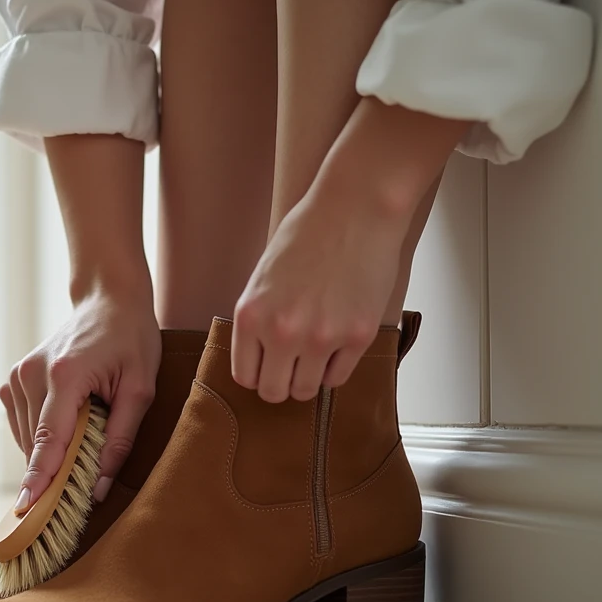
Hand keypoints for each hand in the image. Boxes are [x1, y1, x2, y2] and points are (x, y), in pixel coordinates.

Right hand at [0, 286, 159, 511]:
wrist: (107, 300)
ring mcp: (18, 375)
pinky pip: (23, 425)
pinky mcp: (14, 379)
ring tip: (84, 439)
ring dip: (50, 453)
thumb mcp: (140, 389)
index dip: (39, 477)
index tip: (26, 508)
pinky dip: (42, 438)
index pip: (50, 438)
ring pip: (27, 438)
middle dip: (55, 472)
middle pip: (37, 443)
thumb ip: (120, 439)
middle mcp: (33, 374)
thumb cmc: (131, 340)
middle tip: (83, 488)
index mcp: (65, 375)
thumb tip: (100, 487)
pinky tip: (68, 426)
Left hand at [232, 184, 405, 401]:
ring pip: (306, 391)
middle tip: (292, 366)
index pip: (244, 376)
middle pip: (274, 392)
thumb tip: (260, 357)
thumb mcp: (262, 279)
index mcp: (250, 316)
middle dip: (281, 383)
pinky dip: (335, 367)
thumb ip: (259, 320)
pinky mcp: (357, 337)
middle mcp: (281, 333)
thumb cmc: (306, 235)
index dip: (257, 374)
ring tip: (315, 353)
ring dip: (309, 378)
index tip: (268, 366)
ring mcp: (321, 338)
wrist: (354, 210)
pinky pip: (338, 377)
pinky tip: (337, 342)